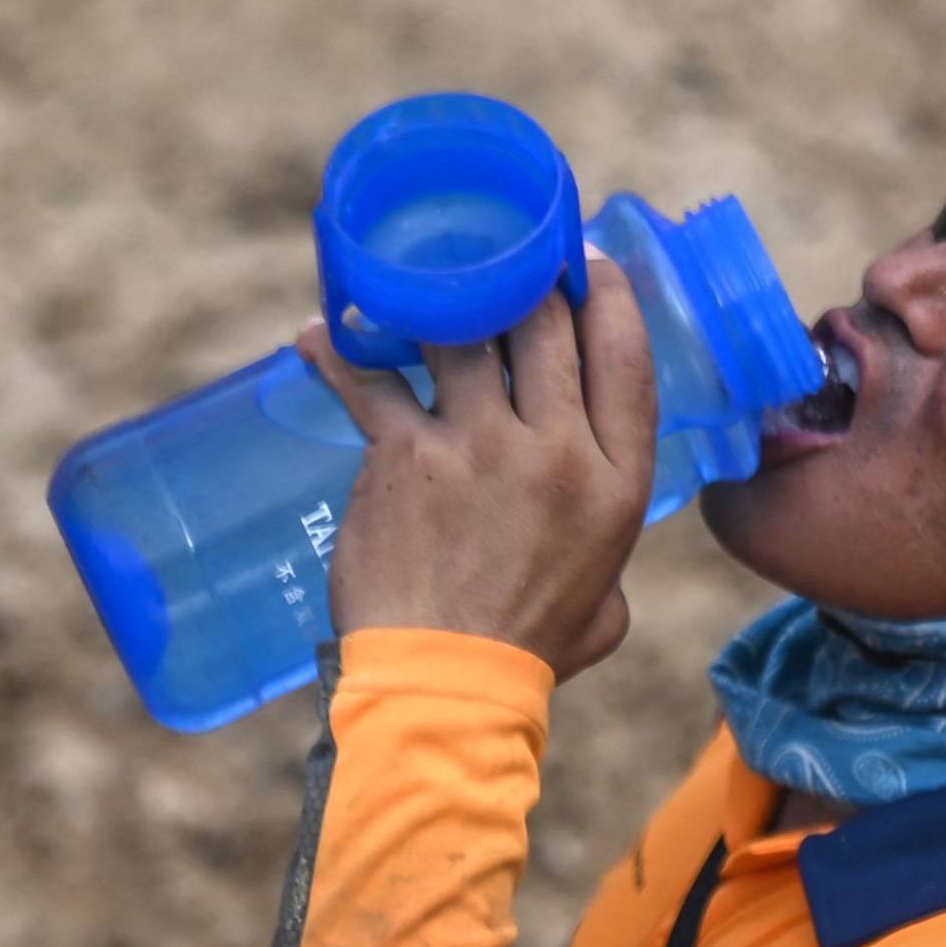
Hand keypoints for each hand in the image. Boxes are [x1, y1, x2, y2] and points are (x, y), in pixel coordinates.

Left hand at [301, 263, 659, 679]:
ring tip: (410, 283)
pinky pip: (369, 379)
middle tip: (490, 258)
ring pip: (462, 333)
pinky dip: (339, 351)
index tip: (585, 263)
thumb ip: (605, 546)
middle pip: (544, 326)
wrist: (444, 688)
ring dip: (436, 299)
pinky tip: (318, 337)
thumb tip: (582, 522)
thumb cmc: (528, 650)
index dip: (608, 295)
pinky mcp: (405, 457)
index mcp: (619, 483)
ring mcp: (479, 448)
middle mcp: (558, 453)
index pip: (627, 357)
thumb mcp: (608, 598)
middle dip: (519, 277)